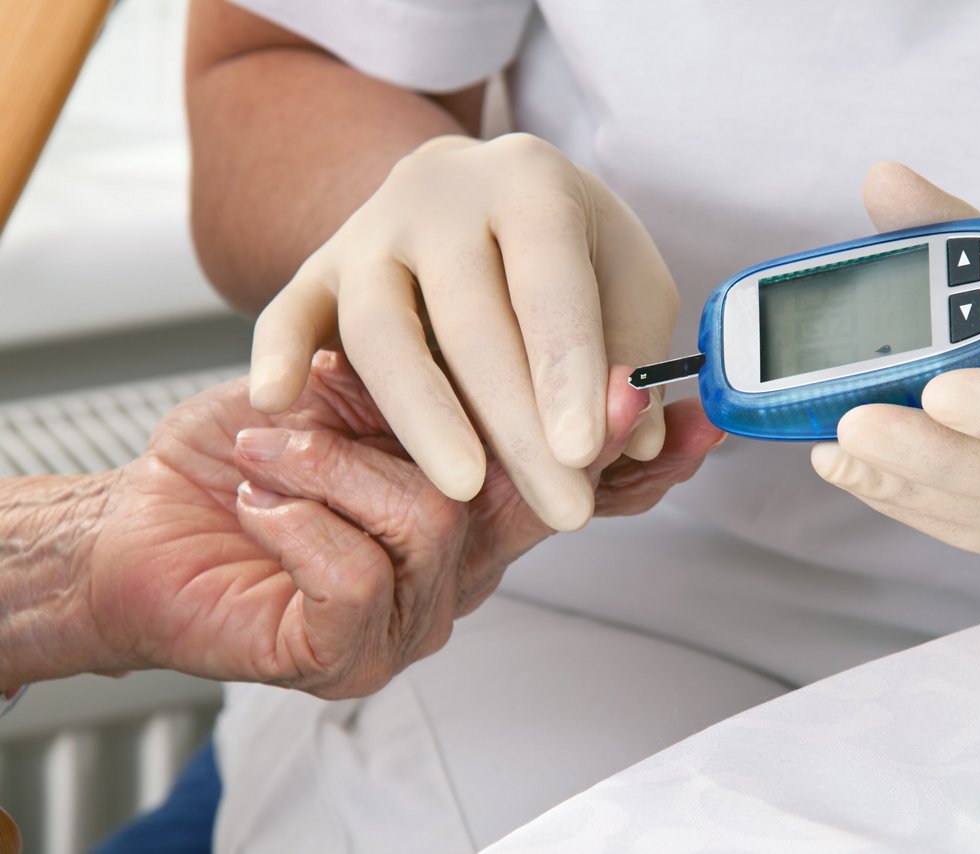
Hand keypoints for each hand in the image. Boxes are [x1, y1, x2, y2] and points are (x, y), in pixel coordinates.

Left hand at [80, 353, 720, 697]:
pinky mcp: (340, 656)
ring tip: (272, 449)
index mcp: (473, 516)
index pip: (581, 494)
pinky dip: (304, 528)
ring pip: (433, 531)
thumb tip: (526, 342)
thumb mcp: (351, 394)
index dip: (639, 458)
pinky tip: (261, 502)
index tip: (686, 411)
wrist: (137, 531)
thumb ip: (437, 387)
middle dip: (549, 439)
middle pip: (534, 507)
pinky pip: (356, 589)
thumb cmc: (242, 459)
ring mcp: (407, 622)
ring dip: (344, 469)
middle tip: (591, 392)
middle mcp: (457, 574)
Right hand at [248, 133, 678, 531]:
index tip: (584, 453)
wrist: (472, 196)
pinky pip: (285, 311)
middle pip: (469, 318)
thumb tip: (634, 433)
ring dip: (422, 415)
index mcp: (529, 182)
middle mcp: (440, 193)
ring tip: (463, 490)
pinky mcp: (316, 266)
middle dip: (517, 426)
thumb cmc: (564, 254)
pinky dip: (278, 354)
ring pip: (380, 326)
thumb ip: (634, 354)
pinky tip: (278, 400)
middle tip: (564, 510)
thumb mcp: (628, 284)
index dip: (568, 369)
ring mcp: (369, 229)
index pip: (550, 279)